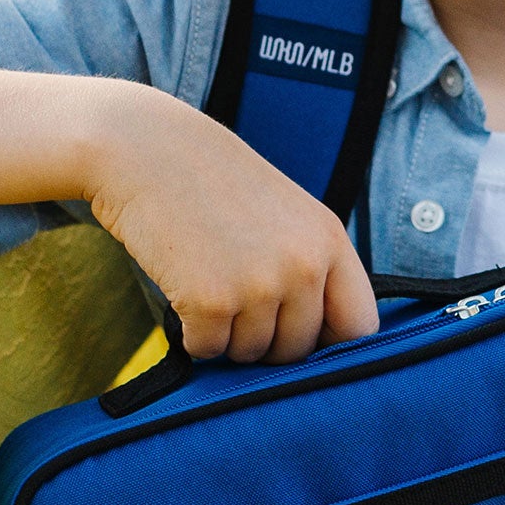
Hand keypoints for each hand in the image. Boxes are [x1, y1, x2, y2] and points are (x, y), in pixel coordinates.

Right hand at [89, 88, 379, 363]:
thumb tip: (322, 348)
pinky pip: (209, 350)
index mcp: (329, 240)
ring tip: (208, 277)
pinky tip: (184, 286)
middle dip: (266, 339)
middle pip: (298, 350)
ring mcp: (259, 285)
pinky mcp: (211, 301)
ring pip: (251, 354)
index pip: (360, 325)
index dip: (331, 343)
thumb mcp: (286, 216)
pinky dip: (192, 333)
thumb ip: (312, 269)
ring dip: (226, 333)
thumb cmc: (213, 184)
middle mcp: (304, 265)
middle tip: (234, 294)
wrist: (144, 150)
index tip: (302, 339)